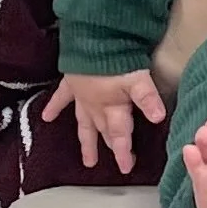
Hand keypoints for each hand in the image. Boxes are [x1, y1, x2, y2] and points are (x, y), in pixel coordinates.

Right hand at [41, 70, 164, 173]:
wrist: (92, 39)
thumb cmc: (116, 59)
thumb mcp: (137, 79)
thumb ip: (148, 99)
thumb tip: (159, 119)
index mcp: (112, 107)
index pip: (120, 134)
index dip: (124, 152)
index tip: (126, 168)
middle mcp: (95, 106)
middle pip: (105, 131)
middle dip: (112, 147)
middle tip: (118, 166)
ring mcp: (81, 96)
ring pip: (83, 124)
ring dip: (87, 141)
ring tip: (88, 161)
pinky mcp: (71, 81)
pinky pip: (61, 98)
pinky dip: (54, 107)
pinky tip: (46, 117)